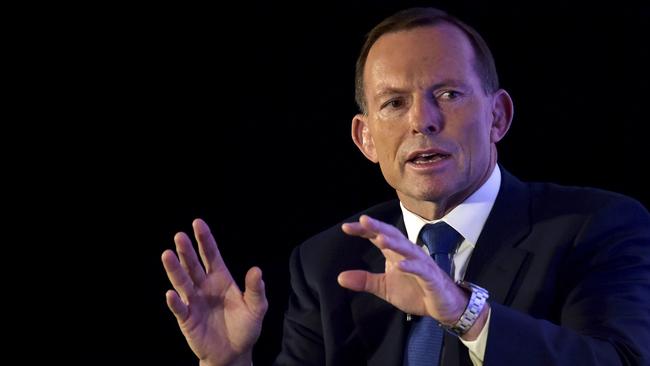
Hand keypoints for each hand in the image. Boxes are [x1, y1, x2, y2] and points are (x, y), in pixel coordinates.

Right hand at [161, 219, 266, 365]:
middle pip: (193, 265)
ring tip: (167, 255)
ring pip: (182, 282)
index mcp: (221, 278)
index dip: (205, 239)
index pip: (211, 254)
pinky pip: (179, 308)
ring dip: (175, 269)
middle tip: (179, 235)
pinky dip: (175, 301)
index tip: (198, 222)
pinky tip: (171, 293)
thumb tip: (256, 270)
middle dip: (186, 250)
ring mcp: (194, 301)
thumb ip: (256, 289)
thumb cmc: (245, 327)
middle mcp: (204, 286)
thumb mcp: (256, 308)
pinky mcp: (187, 319)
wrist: (234, 353)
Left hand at [337, 215, 467, 323]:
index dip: (364, 230)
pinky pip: (421, 270)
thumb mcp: (385, 287)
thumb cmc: (415, 292)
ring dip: (394, 243)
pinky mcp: (431, 278)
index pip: (379, 236)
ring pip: (407, 249)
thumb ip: (365, 281)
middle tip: (362, 220)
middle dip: (378, 227)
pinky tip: (400, 265)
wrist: (443, 306)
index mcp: (395, 253)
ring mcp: (421, 264)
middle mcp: (408, 254)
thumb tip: (339, 278)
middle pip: (393, 236)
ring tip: (380, 239)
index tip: (346, 227)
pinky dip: (411, 266)